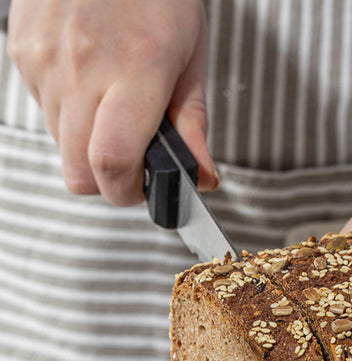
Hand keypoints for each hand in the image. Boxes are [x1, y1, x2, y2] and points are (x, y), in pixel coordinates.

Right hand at [7, 0, 215, 204]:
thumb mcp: (192, 59)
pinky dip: (70, 114)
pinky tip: (91, 82)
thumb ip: (193, 126)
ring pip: (61, 145)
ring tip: (114, 109)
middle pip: (79, 171)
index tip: (145, 188)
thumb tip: (202, 178)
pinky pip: (44, 110)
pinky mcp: (21, 50)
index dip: (128, 192)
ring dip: (89, 146)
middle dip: (108, 182)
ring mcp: (44, 59)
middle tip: (134, 162)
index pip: (112, 162)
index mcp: (135, 70)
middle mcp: (82, 67)